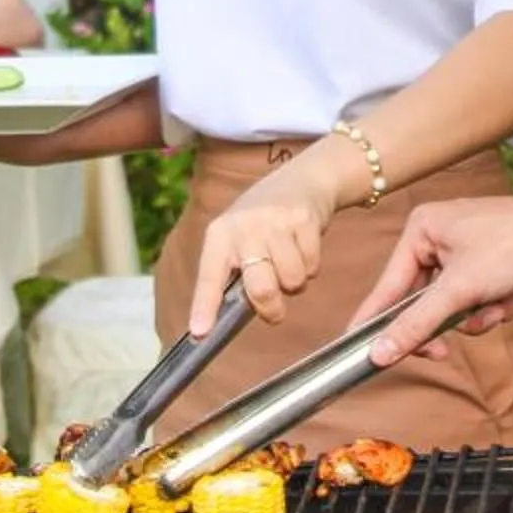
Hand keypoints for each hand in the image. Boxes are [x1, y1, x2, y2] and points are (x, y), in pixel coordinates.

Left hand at [189, 162, 340, 332]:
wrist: (301, 180)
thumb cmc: (262, 223)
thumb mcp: (237, 238)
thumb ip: (232, 273)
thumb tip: (224, 322)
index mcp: (220, 235)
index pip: (209, 276)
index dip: (204, 306)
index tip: (199, 332)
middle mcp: (244, 227)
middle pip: (261, 289)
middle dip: (271, 309)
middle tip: (274, 311)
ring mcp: (275, 222)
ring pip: (292, 281)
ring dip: (294, 283)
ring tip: (288, 262)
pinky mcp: (304, 220)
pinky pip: (312, 266)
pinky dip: (311, 266)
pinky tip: (302, 246)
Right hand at [353, 186, 512, 361]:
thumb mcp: (460, 290)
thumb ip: (417, 324)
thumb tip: (380, 352)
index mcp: (420, 229)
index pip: (387, 286)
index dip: (375, 321)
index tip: (355, 350)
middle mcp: (437, 236)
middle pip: (422, 301)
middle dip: (447, 320)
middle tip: (442, 351)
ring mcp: (464, 249)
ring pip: (454, 306)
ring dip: (478, 314)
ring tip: (498, 302)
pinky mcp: (488, 262)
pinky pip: (477, 299)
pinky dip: (495, 304)